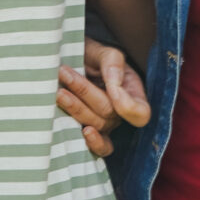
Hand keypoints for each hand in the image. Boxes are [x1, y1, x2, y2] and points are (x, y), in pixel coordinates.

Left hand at [58, 38, 148, 157]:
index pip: (141, 112)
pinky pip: (97, 147)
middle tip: (64, 72)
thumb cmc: (90, 56)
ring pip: (96, 125)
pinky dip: (92, 143)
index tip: (113, 88)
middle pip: (108, 113)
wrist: (68, 60)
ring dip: (76, 108)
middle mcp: (120, 113)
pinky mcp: (88, 132)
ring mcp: (104, 125)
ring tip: (59, 92)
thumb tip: (115, 86)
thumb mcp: (103, 52)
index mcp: (132, 93)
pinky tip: (83, 132)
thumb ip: (112, 63)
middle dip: (85, 92)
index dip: (129, 106)